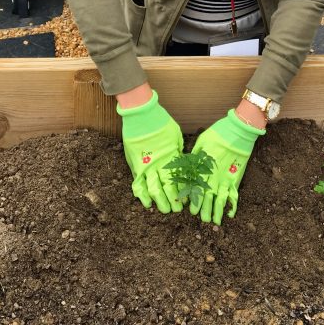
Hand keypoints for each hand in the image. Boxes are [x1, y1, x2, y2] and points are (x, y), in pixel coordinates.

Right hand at [117, 90, 183, 213]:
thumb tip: (183, 160)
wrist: (141, 114)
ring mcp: (146, 166)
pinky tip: (147, 204)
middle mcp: (160, 165)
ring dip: (160, 202)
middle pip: (168, 189)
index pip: (181, 180)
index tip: (189, 200)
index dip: (185, 192)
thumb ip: (178, 149)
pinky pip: (138, 185)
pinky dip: (142, 196)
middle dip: (174, 202)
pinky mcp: (134, 165)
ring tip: (165, 210)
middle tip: (177, 209)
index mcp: (172, 157)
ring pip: (154, 191)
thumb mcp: (175, 135)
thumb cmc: (161, 121)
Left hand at [189, 109, 264, 224]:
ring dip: (216, 212)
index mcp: (203, 168)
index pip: (195, 188)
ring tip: (214, 222)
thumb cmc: (218, 134)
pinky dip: (233, 206)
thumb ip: (193, 156)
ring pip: (219, 200)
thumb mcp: (201, 142)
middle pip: (206, 198)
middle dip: (204, 210)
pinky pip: (234, 196)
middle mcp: (213, 177)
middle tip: (202, 219)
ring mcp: (225, 179)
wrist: (238, 131)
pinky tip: (231, 214)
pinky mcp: (236, 178)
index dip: (192, 200)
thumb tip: (185, 166)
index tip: (190, 210)